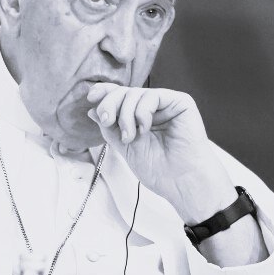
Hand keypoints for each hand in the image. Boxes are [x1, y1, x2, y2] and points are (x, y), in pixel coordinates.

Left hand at [86, 83, 236, 223]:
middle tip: (107, 121)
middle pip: (125, 92)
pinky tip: (145, 129)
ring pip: (135, 93)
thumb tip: (92, 109)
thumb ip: (110, 128)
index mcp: (141, 117)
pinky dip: (142, 112)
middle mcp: (154, 108)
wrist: (182, 182)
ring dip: (126, 115)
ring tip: (130, 137)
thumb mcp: (125, 147)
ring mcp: (167, 104)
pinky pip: (152, 96)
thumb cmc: (159, 170)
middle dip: (110, 104)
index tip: (91, 98)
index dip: (105, 93)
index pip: (121, 97)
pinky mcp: (180, 103)